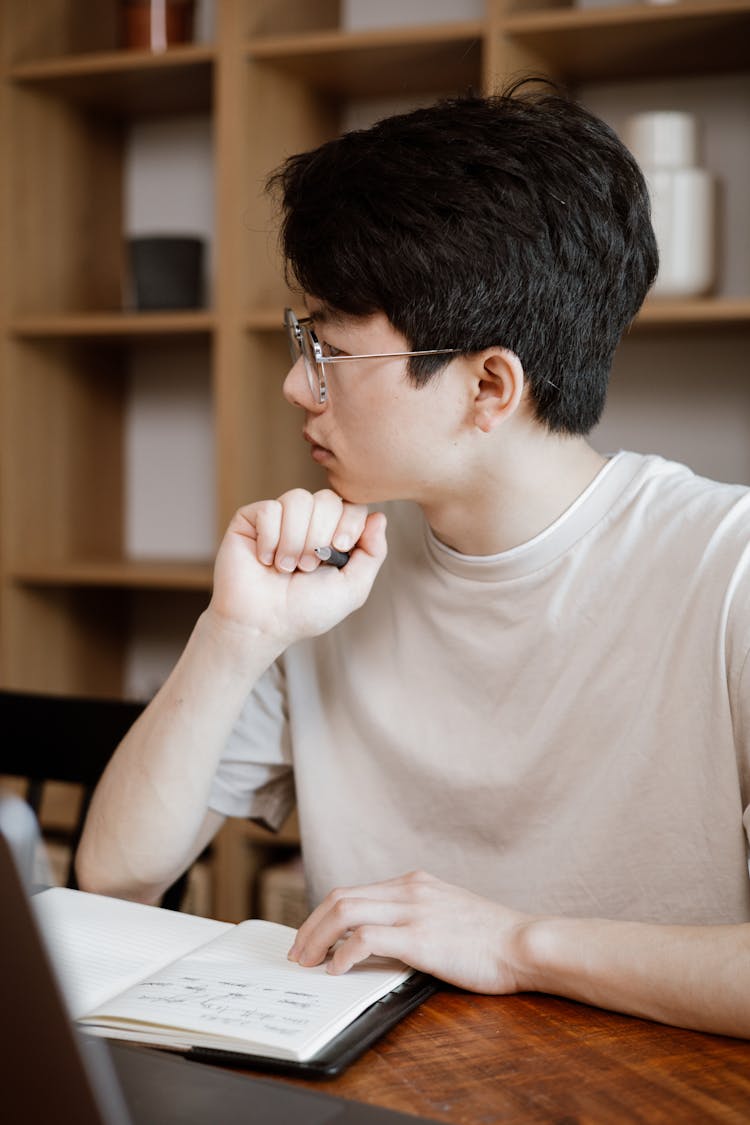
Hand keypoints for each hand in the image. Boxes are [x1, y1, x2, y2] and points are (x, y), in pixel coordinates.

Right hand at [207, 488, 386, 646]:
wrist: (262, 623)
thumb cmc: (305, 610)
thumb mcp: (352, 588)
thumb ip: (372, 554)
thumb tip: (379, 517)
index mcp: (334, 534)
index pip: (352, 505)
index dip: (350, 523)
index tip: (340, 548)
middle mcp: (308, 521)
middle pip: (328, 498)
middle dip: (321, 535)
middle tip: (308, 567)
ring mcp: (280, 518)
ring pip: (298, 499)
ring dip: (295, 540)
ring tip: (286, 567)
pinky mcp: (252, 518)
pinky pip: (269, 509)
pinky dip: (270, 540)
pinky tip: (265, 560)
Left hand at [288, 870, 537, 993]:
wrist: (526, 943)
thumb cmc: (494, 938)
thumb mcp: (449, 913)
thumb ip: (418, 916)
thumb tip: (385, 941)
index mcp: (415, 883)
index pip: (354, 891)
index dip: (325, 915)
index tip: (313, 937)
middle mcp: (409, 889)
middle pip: (340, 897)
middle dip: (311, 926)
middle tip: (299, 953)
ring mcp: (413, 910)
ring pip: (344, 912)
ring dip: (317, 939)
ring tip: (308, 963)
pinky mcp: (419, 937)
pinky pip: (365, 940)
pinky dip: (343, 954)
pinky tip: (337, 971)